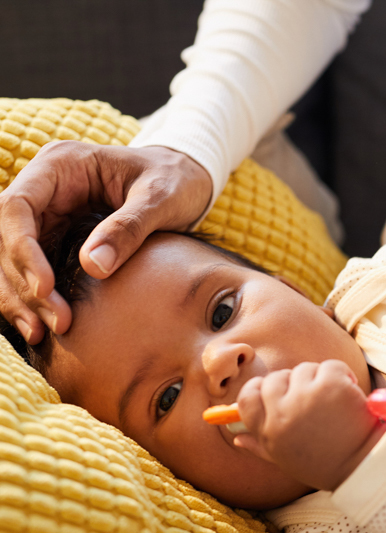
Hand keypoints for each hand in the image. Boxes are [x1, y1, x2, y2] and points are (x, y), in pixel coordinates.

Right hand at [0, 141, 212, 343]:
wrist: (187, 181)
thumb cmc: (175, 180)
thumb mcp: (161, 198)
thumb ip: (129, 228)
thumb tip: (93, 266)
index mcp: (60, 165)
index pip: (16, 206)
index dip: (22, 249)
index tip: (46, 288)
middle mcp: (44, 189)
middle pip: (7, 236)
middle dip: (23, 282)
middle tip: (54, 322)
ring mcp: (47, 214)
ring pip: (12, 258)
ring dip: (21, 297)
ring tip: (40, 333)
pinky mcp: (56, 238)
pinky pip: (31, 270)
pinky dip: (32, 299)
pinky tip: (40, 329)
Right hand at [232, 360, 381, 490]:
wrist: (365, 466)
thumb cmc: (325, 464)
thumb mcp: (286, 459)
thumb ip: (260, 446)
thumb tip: (238, 438)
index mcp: (268, 431)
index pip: (247, 397)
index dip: (259, 389)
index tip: (277, 391)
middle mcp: (282, 412)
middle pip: (275, 378)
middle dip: (293, 382)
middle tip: (313, 396)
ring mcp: (306, 397)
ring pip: (304, 369)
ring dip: (320, 378)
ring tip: (334, 400)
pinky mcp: (331, 386)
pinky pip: (330, 366)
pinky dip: (342, 374)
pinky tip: (349, 392)